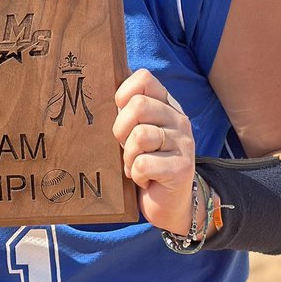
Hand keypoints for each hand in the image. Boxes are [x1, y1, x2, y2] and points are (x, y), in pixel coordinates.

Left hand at [112, 69, 196, 233]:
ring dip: (128, 157)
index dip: (123, 93)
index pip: (144, 78)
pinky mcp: (182, 167)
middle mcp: (178, 119)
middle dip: (121, 129)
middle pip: (138, 105)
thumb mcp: (133, 132)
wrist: (169, 203)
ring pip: (139, 136)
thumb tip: (98, 85)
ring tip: (135, 165)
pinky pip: (143, 164)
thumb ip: (125, 111)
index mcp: (166, 105)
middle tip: (124, 147)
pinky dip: (137, 175)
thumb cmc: (145, 162)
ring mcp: (183, 142)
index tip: (119, 113)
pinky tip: (144, 179)